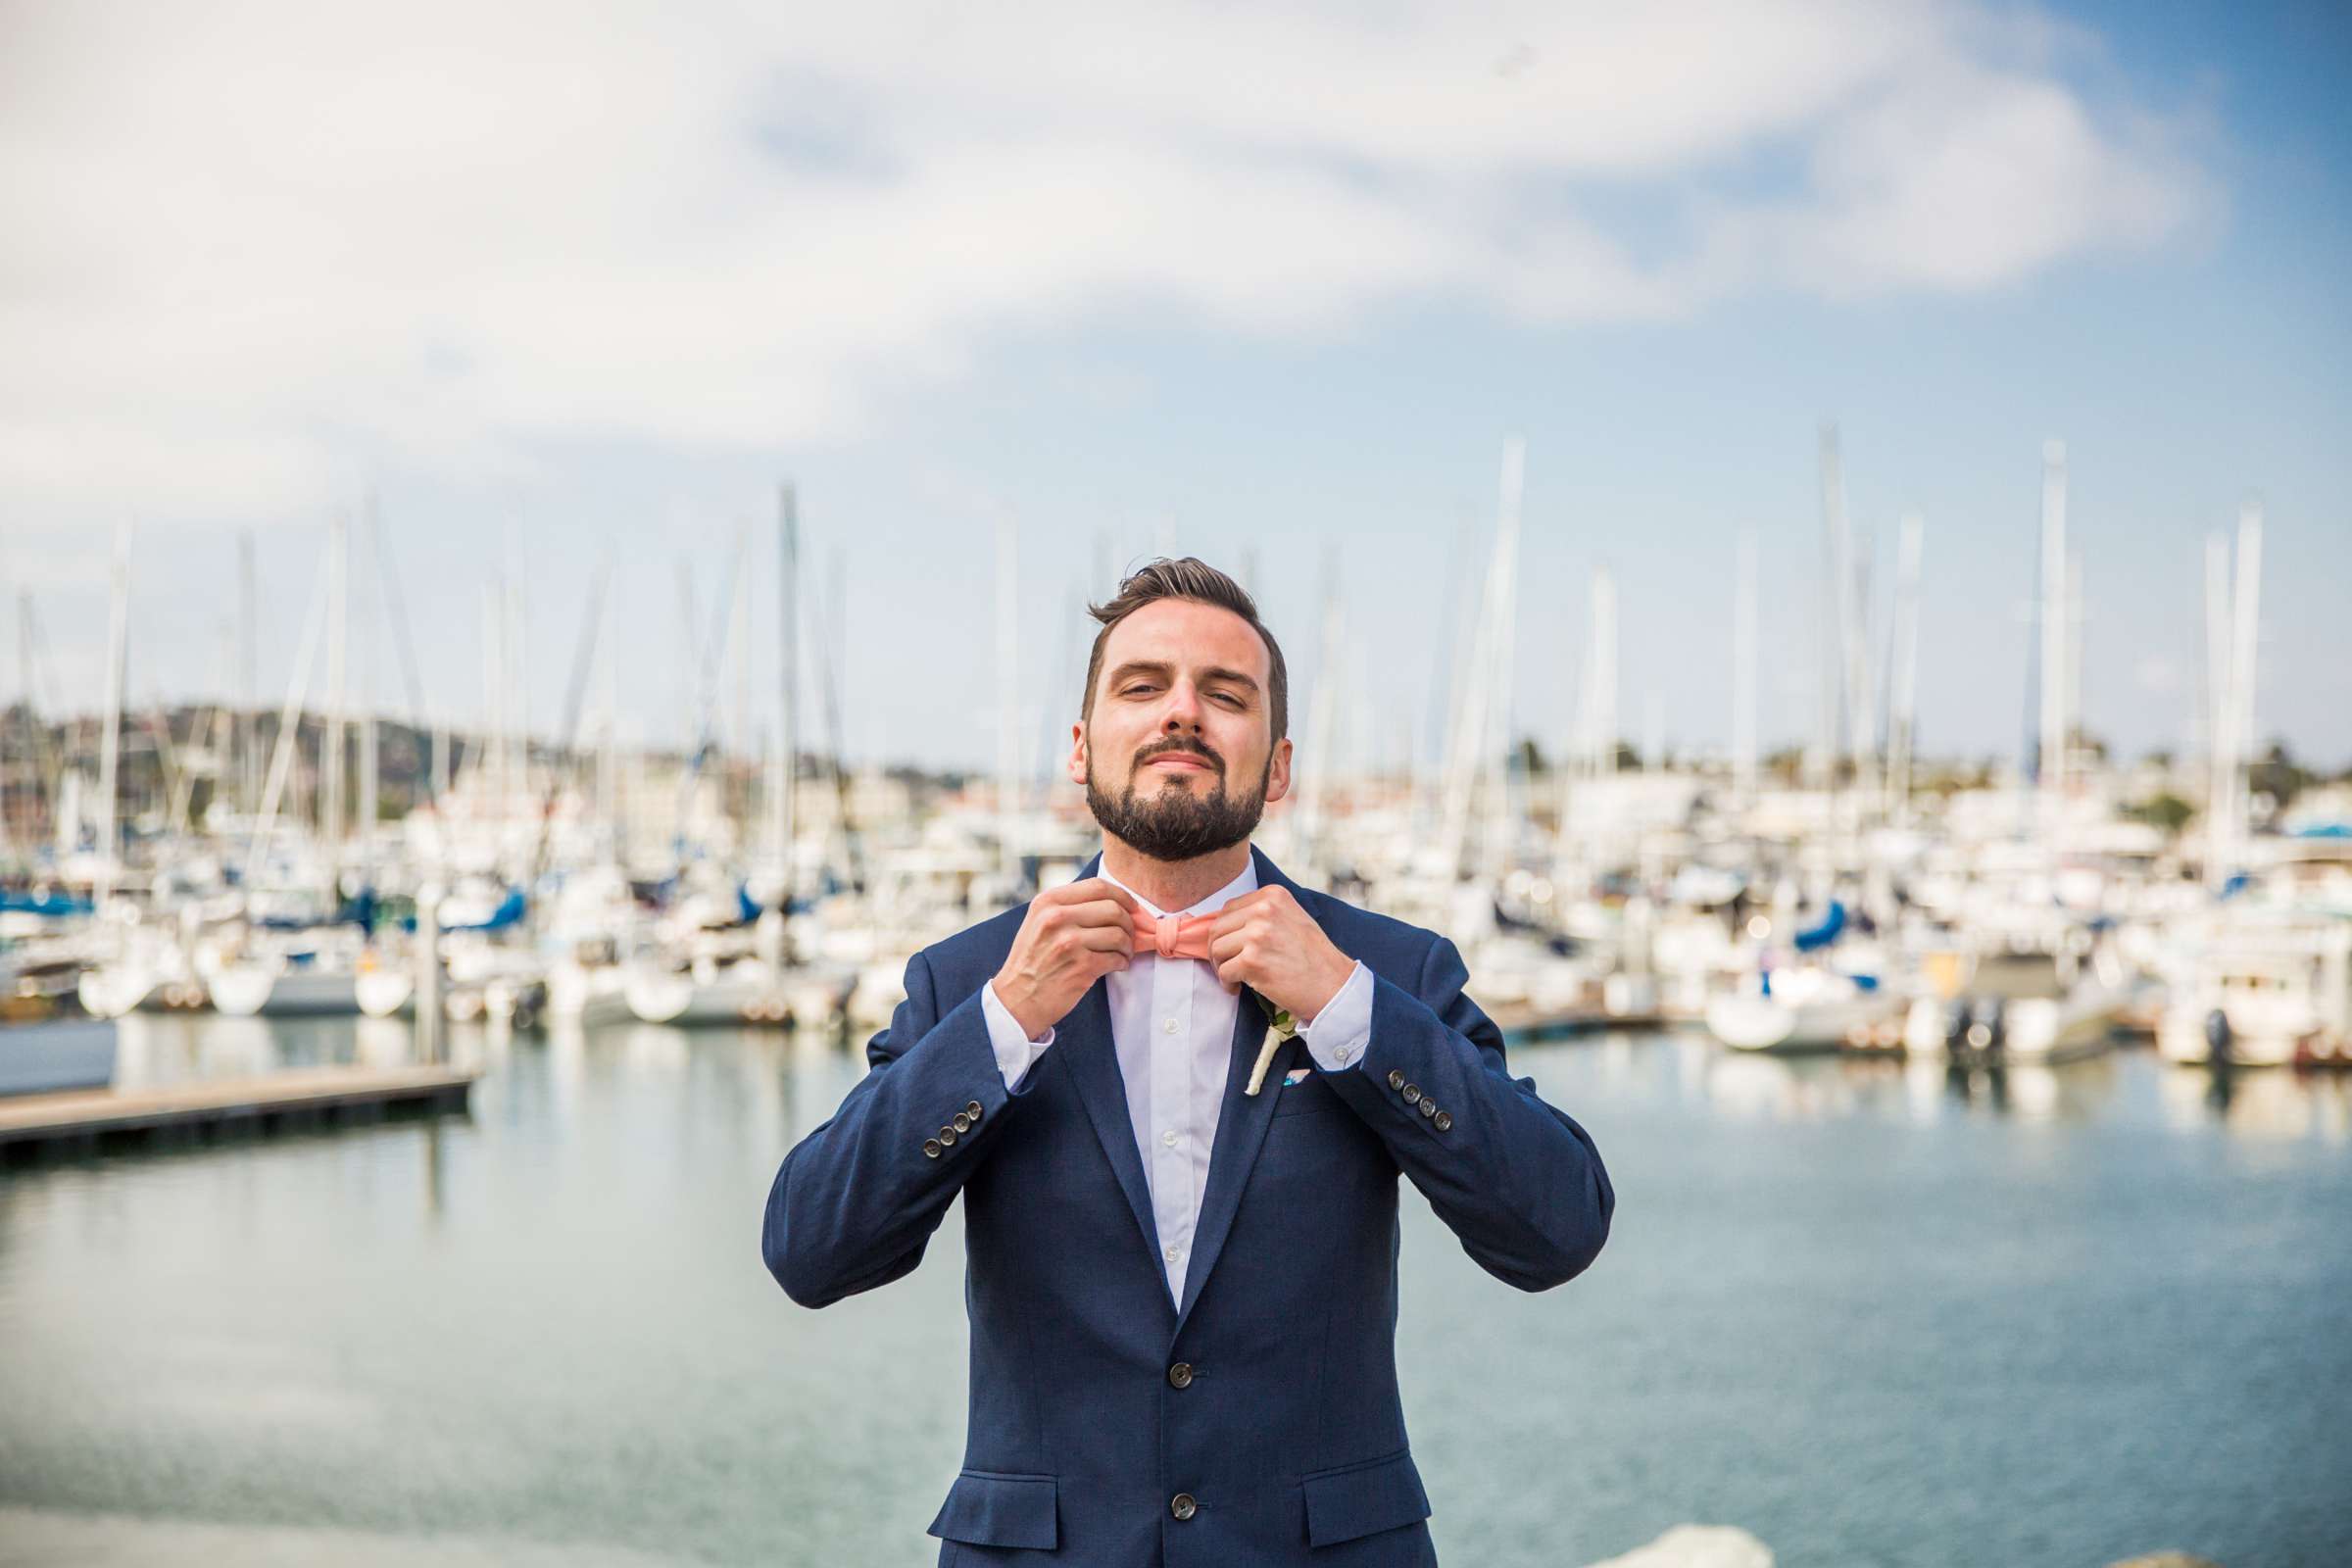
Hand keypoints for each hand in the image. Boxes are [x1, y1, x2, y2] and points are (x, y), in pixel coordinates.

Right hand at [991, 878, 1139, 1038]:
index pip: (1098, 887)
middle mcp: (1057, 918)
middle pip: (1113, 908)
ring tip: (1123, 953)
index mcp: (1047, 902)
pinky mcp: (1082, 967)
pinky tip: (1117, 965)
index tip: (1132, 907)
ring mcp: (1069, 943)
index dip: (1122, 896)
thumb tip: (1115, 902)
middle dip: (1129, 923)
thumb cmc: (1032, 961)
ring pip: (1119, 934)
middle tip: (1129, 935)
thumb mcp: (1039, 922)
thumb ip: (1069, 907)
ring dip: (1128, 946)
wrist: (1016, 999)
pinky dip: (1122, 962)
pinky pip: (1117, 958)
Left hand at [1206, 886, 1354, 1023]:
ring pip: (1216, 949)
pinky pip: (1224, 971)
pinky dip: (1227, 983)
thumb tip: (1224, 923)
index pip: (1230, 908)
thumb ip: (1262, 914)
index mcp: (1273, 895)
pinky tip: (1238, 988)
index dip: (1226, 931)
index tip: (1232, 947)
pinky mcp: (1252, 961)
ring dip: (1221, 966)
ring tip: (1235, 977)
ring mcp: (1257, 934)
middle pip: (1218, 927)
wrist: (1333, 985)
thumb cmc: (1313, 957)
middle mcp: (1264, 910)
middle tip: (1228, 965)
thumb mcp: (1292, 918)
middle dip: (1219, 949)